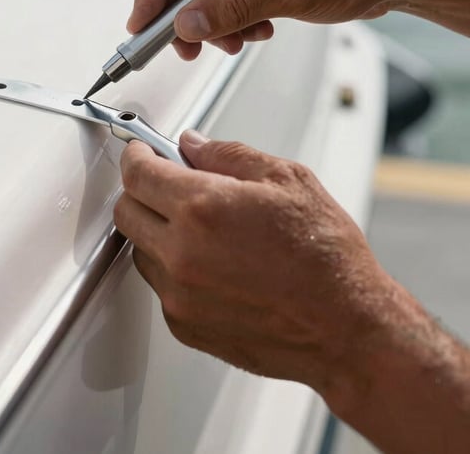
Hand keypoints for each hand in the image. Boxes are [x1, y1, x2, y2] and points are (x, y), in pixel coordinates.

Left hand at [114, 131, 469, 452]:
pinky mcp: (183, 324)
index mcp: (203, 208)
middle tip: (168, 185)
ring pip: (140, 248)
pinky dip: (174, 268)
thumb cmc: (326, 257)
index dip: (136, 156)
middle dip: (141, 190)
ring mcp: (179, 293)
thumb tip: (191, 144)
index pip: (137, 173)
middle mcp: (182, 252)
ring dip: (157, 231)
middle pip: (126, 211)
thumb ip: (228, 154)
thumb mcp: (286, 180)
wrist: (347, 328)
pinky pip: (159, 284)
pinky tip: (213, 264)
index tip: (141, 152)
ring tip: (203, 230)